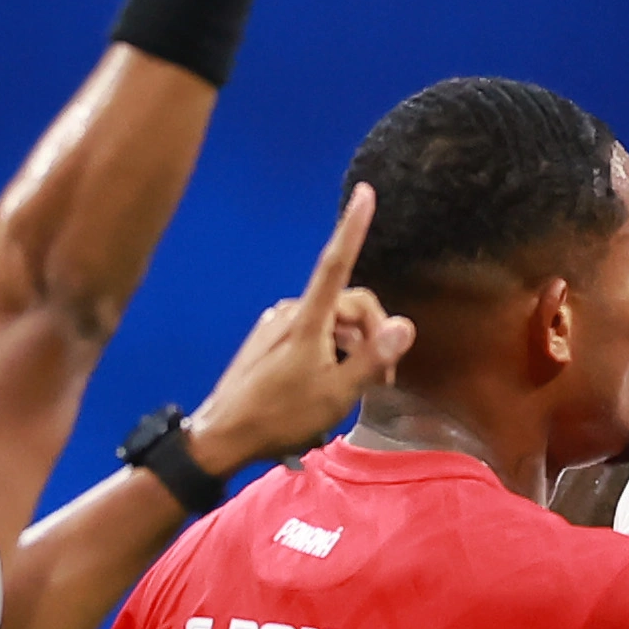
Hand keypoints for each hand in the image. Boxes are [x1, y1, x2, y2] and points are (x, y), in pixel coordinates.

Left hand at [184, 182, 407, 475]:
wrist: (222, 434)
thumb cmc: (280, 417)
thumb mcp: (336, 394)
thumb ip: (371, 358)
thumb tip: (406, 325)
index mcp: (307, 321)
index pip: (336, 264)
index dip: (353, 228)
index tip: (366, 194)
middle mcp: (291, 312)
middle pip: (348, 304)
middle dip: (372, 335)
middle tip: (381, 380)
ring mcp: (277, 324)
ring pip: (332, 321)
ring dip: (353, 347)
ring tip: (354, 388)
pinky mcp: (269, 338)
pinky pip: (314, 332)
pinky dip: (331, 349)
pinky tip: (329, 382)